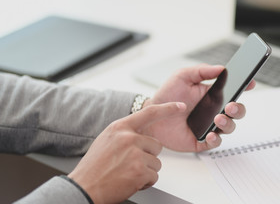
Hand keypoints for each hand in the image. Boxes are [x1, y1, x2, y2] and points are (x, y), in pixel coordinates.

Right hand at [68, 102, 185, 203]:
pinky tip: (129, 182)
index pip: (149, 113)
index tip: (181, 106)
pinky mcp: (139, 172)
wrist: (83, 188)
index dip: (168, 108)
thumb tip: (142, 134)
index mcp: (120, 128)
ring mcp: (135, 154)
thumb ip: (125, 134)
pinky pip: (154, 177)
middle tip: (129, 165)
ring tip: (126, 174)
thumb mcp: (107, 140)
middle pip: (156, 146)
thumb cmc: (94, 167)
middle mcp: (129, 138)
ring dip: (146, 171)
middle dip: (148, 157)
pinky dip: (145, 183)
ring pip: (156, 163)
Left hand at [142, 64, 255, 151]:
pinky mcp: (201, 141)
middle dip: (239, 109)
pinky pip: (214, 143)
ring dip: (228, 123)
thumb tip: (221, 68)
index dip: (245, 87)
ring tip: (218, 118)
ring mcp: (209, 126)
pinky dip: (215, 139)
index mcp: (214, 95)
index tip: (250, 83)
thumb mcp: (183, 76)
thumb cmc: (167, 96)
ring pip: (229, 128)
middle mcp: (215, 111)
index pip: (234, 91)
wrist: (151, 115)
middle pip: (237, 112)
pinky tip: (210, 133)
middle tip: (231, 105)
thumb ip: (202, 71)